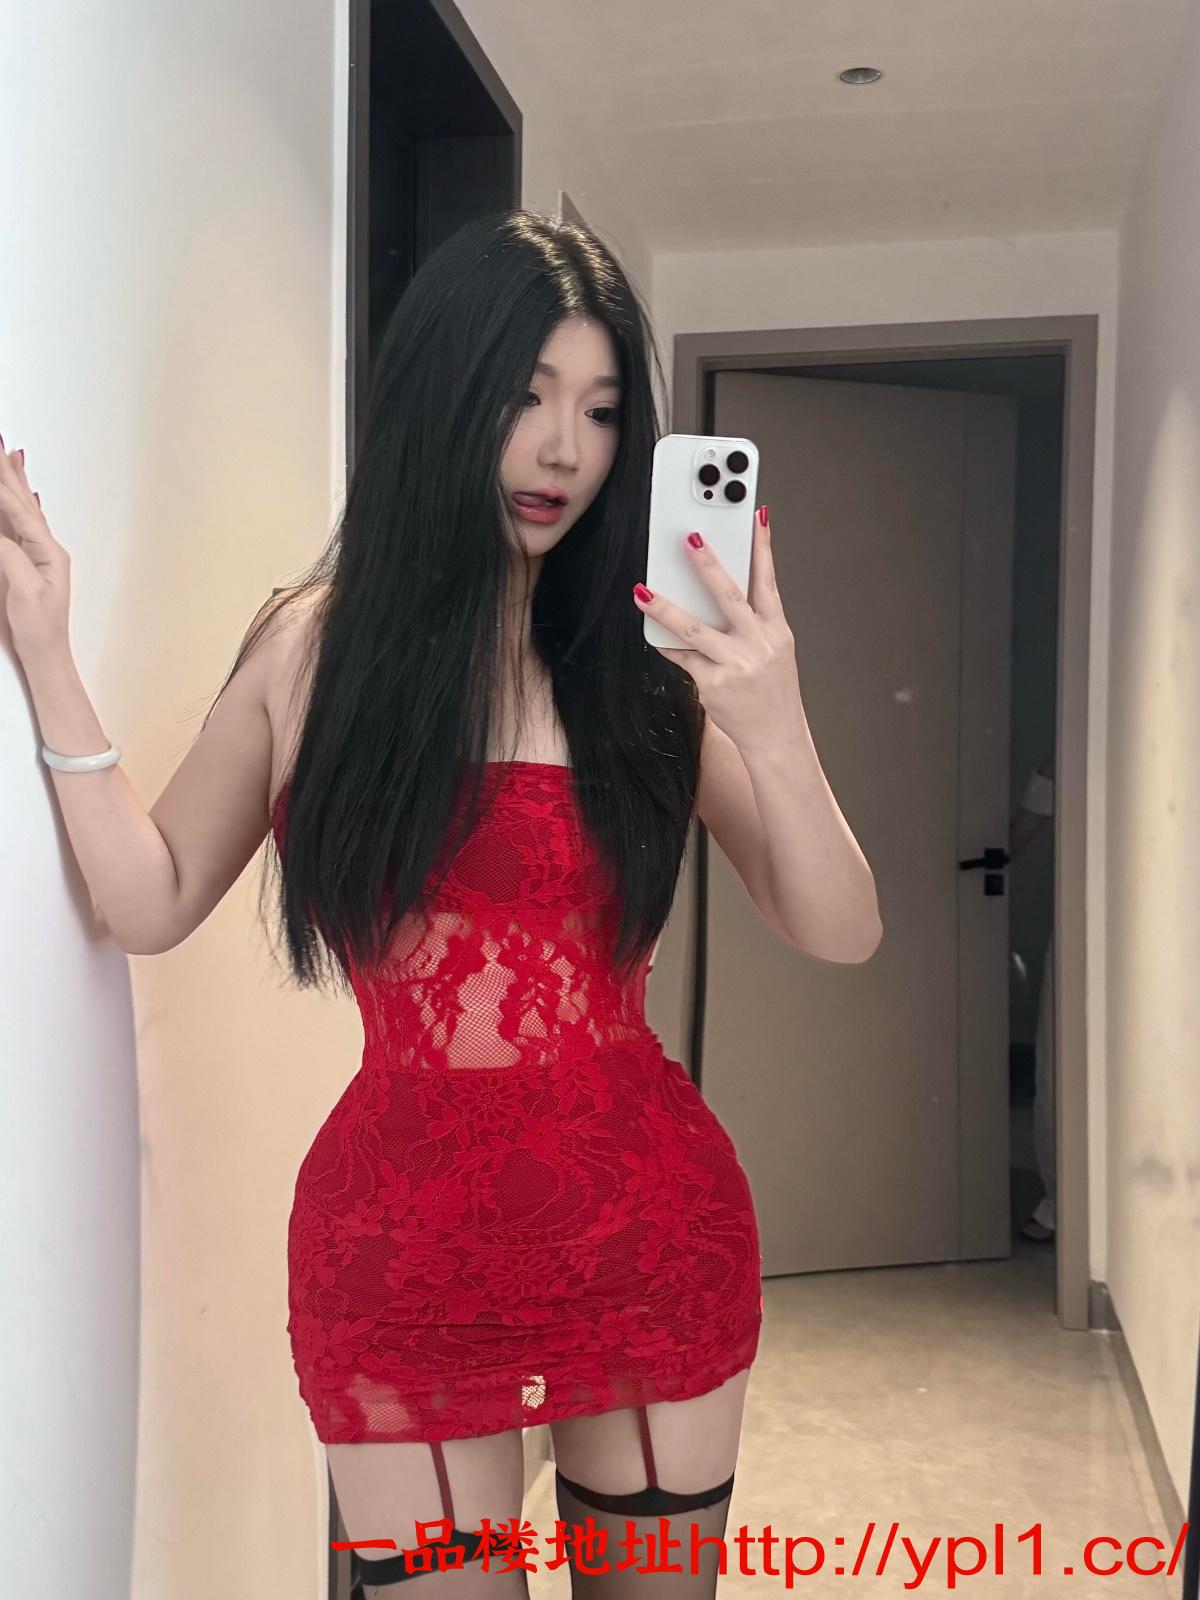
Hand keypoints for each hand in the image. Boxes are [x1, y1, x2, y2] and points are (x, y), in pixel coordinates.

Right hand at [0, 437, 72, 663]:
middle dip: (8, 472)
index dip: (1, 487)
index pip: (18, 512)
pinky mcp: (27, 565)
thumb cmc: (39, 630)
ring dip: (14, 481)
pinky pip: (21, 526)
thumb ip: (9, 556)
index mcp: (48, 553)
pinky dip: (18, 505)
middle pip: (23, 501)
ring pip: (22, 509)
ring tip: (11, 455)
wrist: (46, 656)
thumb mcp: (24, 591)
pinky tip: (24, 495)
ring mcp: (38, 556)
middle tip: (1, 442)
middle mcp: (47, 549)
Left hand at [633, 506, 806, 753]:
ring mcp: (735, 663)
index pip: (768, 580)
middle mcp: (758, 643)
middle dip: (708, 564)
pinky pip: (682, 657)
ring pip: (694, 629)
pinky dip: (667, 645)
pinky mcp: (713, 683)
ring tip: (642, 592)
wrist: (776, 736)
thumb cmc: (771, 689)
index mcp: (776, 629)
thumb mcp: (774, 650)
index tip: (755, 516)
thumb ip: (753, 621)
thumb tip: (715, 592)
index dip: (762, 547)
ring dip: (665, 609)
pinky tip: (653, 633)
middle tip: (690, 537)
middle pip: (729, 596)